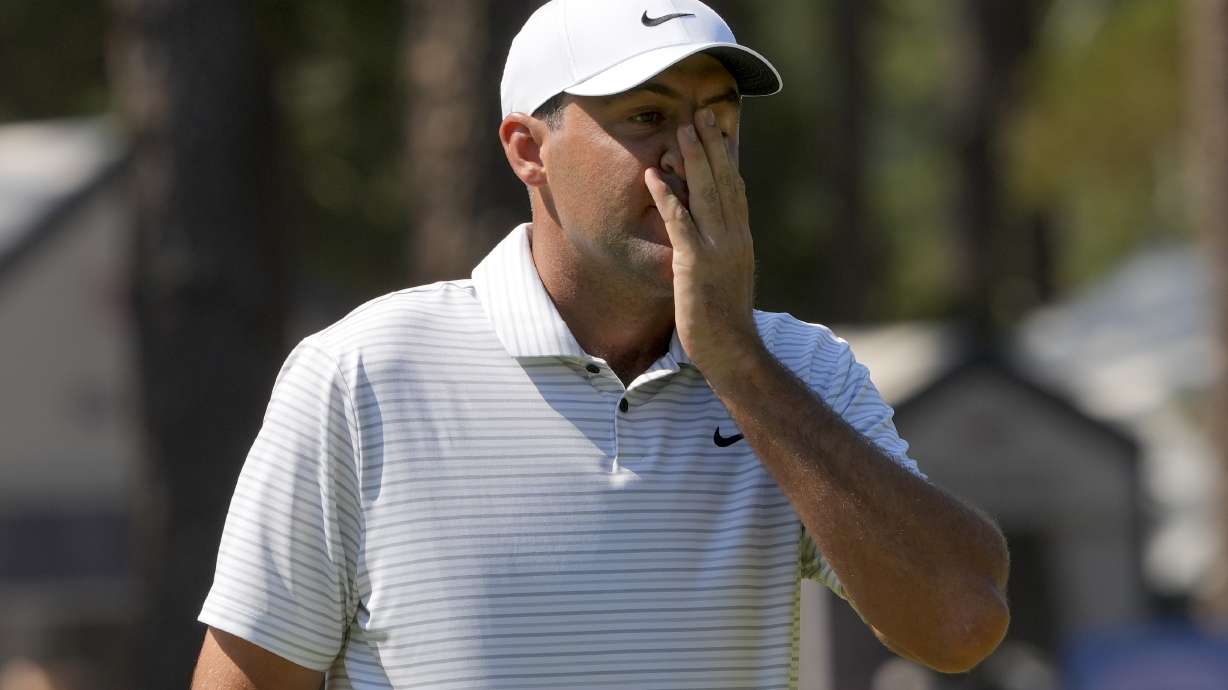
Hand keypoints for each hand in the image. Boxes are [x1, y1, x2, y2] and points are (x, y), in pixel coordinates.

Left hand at [644, 107, 763, 384]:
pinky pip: (680, 223)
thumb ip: (722, 253)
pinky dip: (667, 196)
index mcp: (741, 240)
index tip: (721, 129)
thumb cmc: (724, 321)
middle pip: (724, 181)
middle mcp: (734, 238)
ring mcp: (718, 250)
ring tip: (681, 128)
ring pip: (706, 194)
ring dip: (693, 159)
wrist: (732, 352)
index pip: (736, 189)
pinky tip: (653, 175)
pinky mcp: (696, 264)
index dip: (728, 157)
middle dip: (713, 146)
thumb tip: (715, 237)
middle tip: (702, 113)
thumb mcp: (727, 278)